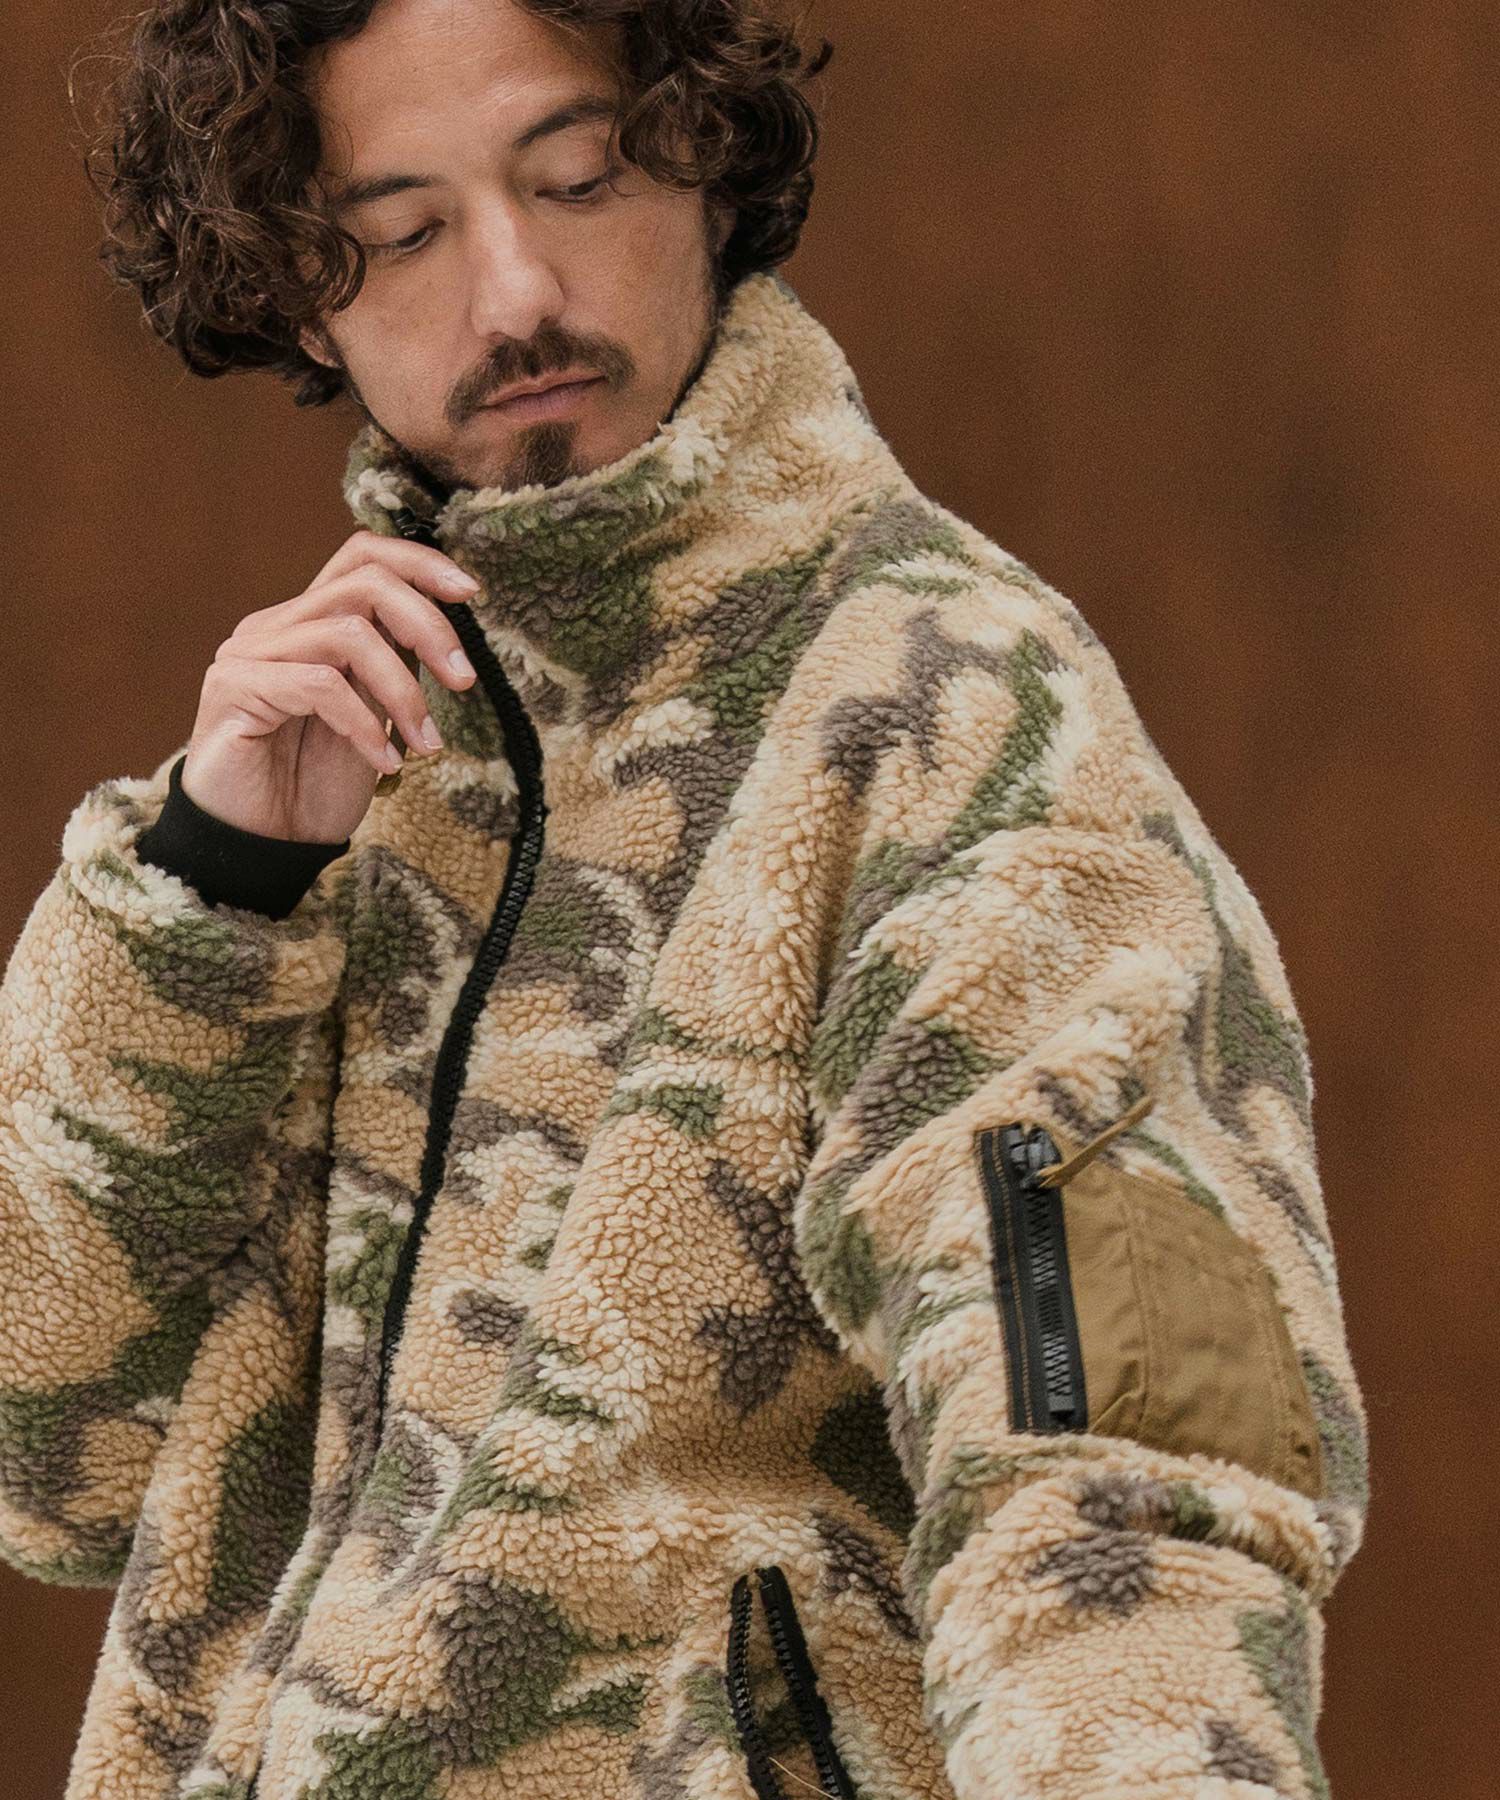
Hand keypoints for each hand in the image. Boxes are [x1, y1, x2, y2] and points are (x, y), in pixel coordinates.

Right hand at [176, 528, 480, 843]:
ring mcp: (249, 653)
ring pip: (348, 635)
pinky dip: (366, 725)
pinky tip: (384, 764)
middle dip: (429, 627)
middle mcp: (275, 626)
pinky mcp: (233, 688)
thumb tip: (444, 634)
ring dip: (404, 693)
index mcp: (309, 623)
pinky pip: (320, 686)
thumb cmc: (316, 786)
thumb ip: (394, 666)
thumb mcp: (376, 716)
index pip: (362, 556)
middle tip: (463, 682)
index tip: (472, 593)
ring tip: (425, 745)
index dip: (420, 562)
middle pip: (364, 583)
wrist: (262, 848)